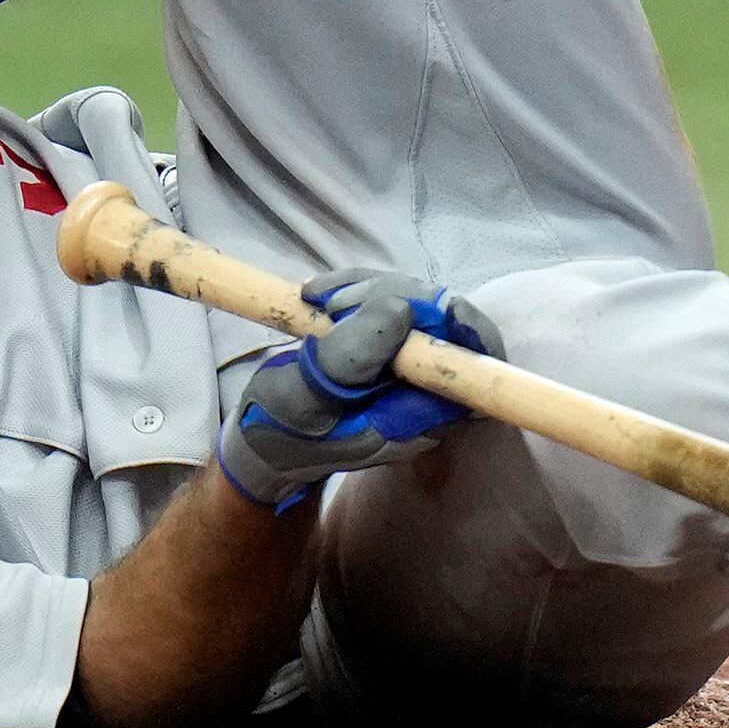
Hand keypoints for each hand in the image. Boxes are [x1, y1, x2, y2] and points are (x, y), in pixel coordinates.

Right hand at [216, 271, 505, 511]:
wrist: (260, 439)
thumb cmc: (277, 432)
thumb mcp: (300, 400)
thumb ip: (350, 360)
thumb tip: (401, 308)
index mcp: (416, 420)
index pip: (469, 371)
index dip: (465, 332)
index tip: (441, 305)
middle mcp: (422, 393)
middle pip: (443, 325)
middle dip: (395, 297)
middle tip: (335, 305)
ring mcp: (405, 368)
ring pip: (414, 303)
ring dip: (367, 290)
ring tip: (318, 301)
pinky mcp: (385, 345)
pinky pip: (386, 300)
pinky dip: (354, 288)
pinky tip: (317, 295)